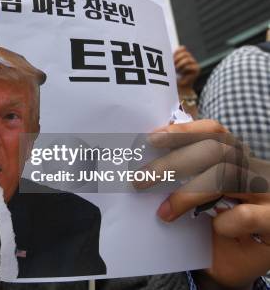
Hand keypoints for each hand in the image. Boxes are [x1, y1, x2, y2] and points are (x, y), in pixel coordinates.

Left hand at [138, 120, 269, 287]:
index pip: (215, 132)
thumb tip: (146, 166)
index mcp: (237, 159)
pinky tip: (216, 228)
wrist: (238, 265)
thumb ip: (183, 178)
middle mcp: (256, 169)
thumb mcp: (197, 200)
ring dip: (187, 194)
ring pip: (227, 175)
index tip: (151, 139)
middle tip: (140, 179)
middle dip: (173, 162)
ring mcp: (268, 193)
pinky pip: (245, 215)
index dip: (184, 132)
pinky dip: (224, 222)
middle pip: (215, 150)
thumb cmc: (215, 229)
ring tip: (164, 213)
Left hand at [174, 46, 199, 88]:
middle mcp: (190, 59)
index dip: (176, 52)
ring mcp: (195, 63)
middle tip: (173, 65)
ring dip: (180, 64)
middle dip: (177, 59)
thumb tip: (176, 48)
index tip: (171, 58)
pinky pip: (189, 66)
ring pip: (188, 59)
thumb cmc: (174, 77)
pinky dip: (183, 69)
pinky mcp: (197, 69)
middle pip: (185, 53)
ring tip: (177, 70)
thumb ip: (173, 57)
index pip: (182, 48)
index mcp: (184, 56)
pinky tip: (181, 73)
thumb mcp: (172, 65)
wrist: (180, 87)